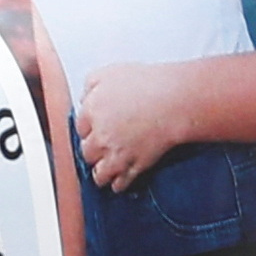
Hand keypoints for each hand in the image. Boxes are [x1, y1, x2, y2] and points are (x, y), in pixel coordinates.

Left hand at [72, 62, 208, 189]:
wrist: (175, 101)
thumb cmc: (149, 84)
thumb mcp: (111, 72)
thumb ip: (91, 85)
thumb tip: (85, 97)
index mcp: (92, 111)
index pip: (80, 128)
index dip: (89, 129)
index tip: (94, 130)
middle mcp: (101, 136)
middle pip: (86, 152)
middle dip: (93, 150)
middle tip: (101, 147)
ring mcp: (117, 154)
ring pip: (99, 174)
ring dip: (102, 172)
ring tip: (107, 169)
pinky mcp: (135, 167)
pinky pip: (120, 183)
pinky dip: (119, 184)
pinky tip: (121, 180)